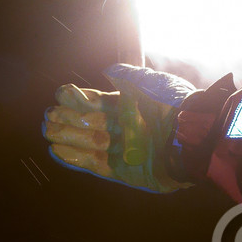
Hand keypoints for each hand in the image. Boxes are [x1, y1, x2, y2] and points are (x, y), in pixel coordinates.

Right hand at [43, 64, 197, 193]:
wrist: (193, 134)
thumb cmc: (172, 104)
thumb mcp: (149, 81)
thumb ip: (126, 74)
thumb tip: (108, 69)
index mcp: (133, 106)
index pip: (99, 101)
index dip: (79, 98)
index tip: (61, 94)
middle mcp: (127, 128)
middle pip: (91, 123)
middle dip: (69, 119)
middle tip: (48, 116)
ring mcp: (125, 150)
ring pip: (89, 143)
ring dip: (67, 137)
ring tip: (47, 131)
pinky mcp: (125, 172)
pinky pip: (95, 165)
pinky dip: (75, 159)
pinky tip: (56, 150)